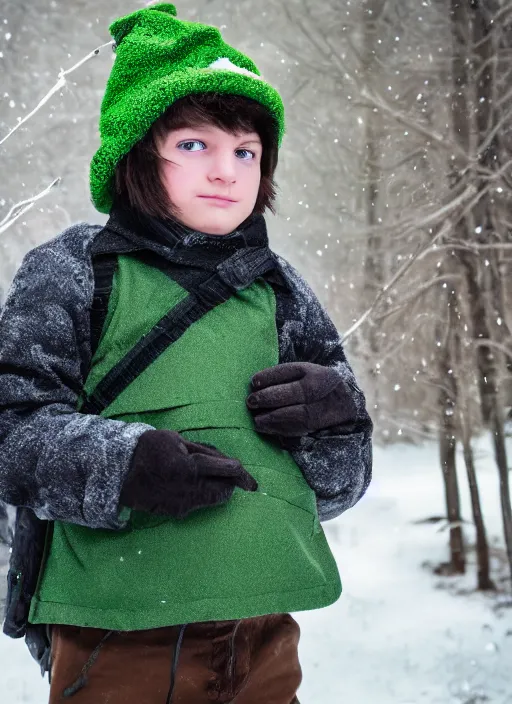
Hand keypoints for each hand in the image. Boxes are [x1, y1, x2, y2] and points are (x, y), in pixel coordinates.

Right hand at [121, 430, 257, 518]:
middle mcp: (188, 488)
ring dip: (219, 491)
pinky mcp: (176, 512)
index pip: (226, 471)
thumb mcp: (177, 439)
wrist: (119, 471)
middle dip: (231, 484)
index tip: (252, 482)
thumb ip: (203, 451)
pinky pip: (198, 505)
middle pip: (223, 491)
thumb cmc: (149, 449)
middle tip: (234, 478)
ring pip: (213, 500)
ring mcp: (182, 503)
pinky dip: (202, 496)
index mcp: (189, 467)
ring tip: (212, 479)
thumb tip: (227, 462)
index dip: (242, 475)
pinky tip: (192, 486)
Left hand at [246, 362, 357, 436]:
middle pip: (297, 392)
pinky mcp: (322, 426)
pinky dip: (281, 429)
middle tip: (251, 401)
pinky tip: (266, 428)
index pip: (291, 371)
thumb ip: (283, 381)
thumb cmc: (314, 388)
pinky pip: (301, 429)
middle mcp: (323, 389)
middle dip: (271, 397)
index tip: (253, 382)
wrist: (343, 405)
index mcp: (316, 372)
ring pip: (300, 414)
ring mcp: (325, 408)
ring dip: (274, 418)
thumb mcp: (304, 377)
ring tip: (257, 420)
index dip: (271, 376)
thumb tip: (254, 387)